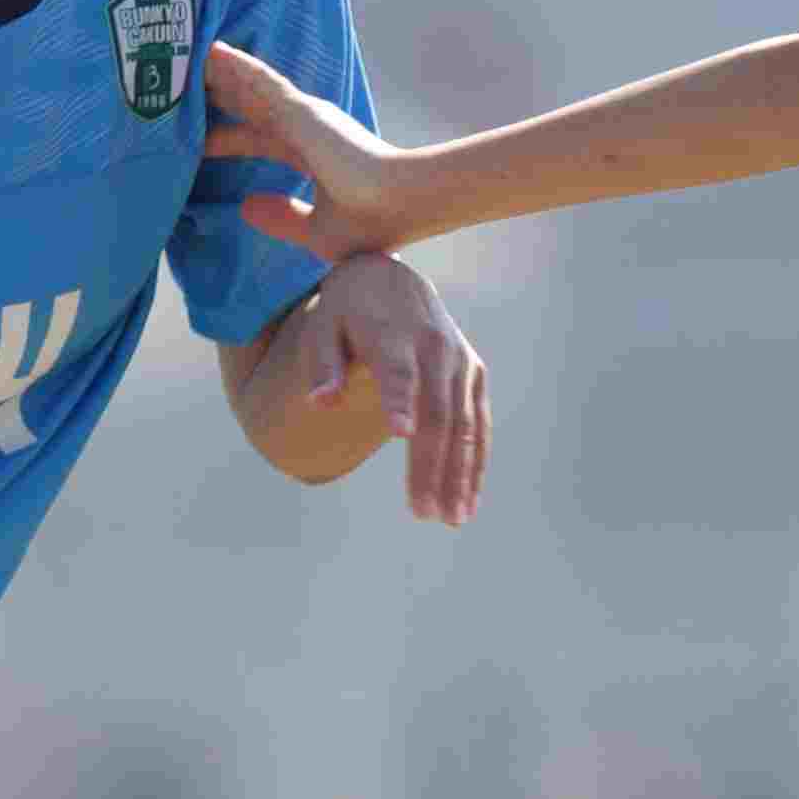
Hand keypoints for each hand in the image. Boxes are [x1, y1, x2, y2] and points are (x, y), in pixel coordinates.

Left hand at [199, 42, 424, 262]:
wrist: (400, 202)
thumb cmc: (371, 221)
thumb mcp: (318, 232)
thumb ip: (284, 219)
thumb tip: (245, 207)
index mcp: (312, 156)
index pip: (260, 140)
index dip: (228, 138)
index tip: (198, 139)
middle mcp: (306, 130)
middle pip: (251, 107)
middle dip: (220, 96)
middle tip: (182, 84)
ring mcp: (304, 116)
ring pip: (251, 88)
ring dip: (222, 74)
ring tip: (188, 58)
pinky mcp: (302, 109)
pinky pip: (261, 82)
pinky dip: (237, 66)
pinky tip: (212, 53)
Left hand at [275, 252, 489, 523]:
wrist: (389, 279)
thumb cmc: (348, 312)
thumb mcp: (323, 328)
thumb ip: (323, 366)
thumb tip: (319, 402)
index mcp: (394, 336)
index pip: (398, 373)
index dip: (400, 401)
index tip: (400, 434)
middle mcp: (436, 348)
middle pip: (437, 412)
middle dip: (433, 465)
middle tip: (424, 513)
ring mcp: (460, 362)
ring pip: (466, 425)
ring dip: (461, 474)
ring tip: (452, 518)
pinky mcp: (473, 373)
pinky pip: (479, 424)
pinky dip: (476, 463)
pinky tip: (468, 500)